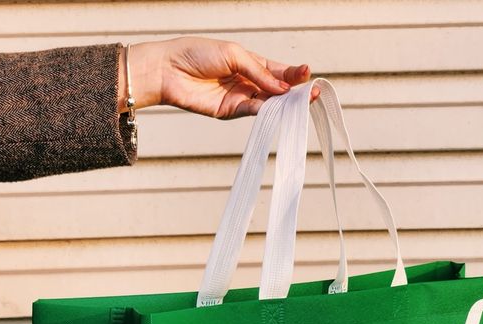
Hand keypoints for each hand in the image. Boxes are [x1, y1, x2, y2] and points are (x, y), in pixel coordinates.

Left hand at [121, 36, 317, 119]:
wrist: (169, 70)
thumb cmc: (197, 53)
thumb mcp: (233, 54)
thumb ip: (257, 71)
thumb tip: (281, 88)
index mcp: (250, 62)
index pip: (277, 70)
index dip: (293, 73)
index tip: (308, 74)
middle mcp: (248, 80)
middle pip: (277, 89)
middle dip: (295, 91)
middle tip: (313, 93)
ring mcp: (240, 97)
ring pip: (268, 102)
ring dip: (285, 104)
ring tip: (301, 102)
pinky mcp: (230, 111)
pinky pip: (253, 112)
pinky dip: (267, 111)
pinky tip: (279, 108)